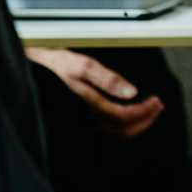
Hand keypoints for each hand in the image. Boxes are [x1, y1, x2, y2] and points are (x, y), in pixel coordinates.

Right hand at [26, 48, 163, 138]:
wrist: (34, 62)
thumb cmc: (56, 62)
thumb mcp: (82, 64)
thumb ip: (107, 78)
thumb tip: (131, 91)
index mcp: (89, 103)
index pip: (123, 117)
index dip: (143, 112)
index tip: (156, 102)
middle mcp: (88, 113)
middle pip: (121, 129)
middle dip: (144, 120)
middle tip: (158, 107)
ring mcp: (85, 114)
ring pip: (115, 129)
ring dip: (136, 120)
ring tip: (149, 109)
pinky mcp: (85, 110)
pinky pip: (108, 124)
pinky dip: (125, 119)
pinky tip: (131, 109)